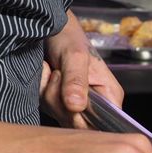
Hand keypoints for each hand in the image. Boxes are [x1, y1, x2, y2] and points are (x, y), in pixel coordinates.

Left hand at [41, 11, 123, 128]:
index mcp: (110, 96)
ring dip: (49, 95)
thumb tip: (76, 106)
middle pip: (80, 125)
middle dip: (61, 103)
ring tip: (52, 71)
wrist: (49, 28)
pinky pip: (49, 110)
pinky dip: (42, 93)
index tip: (71, 104)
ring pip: (62, 117)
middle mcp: (96, 105)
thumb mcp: (74, 56)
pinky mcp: (61, 104)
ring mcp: (77, 106)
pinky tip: (46, 76)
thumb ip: (76, 81)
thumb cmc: (68, 37)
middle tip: (57, 76)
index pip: (105, 124)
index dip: (86, 121)